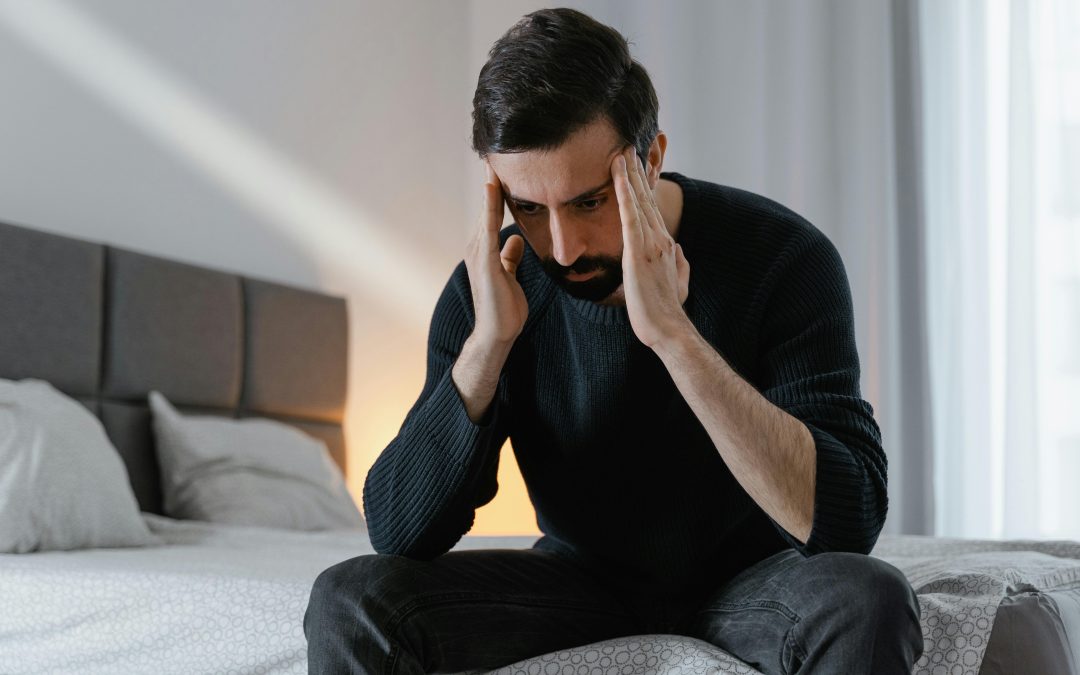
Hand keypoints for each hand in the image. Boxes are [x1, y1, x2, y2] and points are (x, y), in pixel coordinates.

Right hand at [462, 161, 527, 346]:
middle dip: (491, 180)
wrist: (497, 334)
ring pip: (485, 211)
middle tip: (496, 149)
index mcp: (485, 249)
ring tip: (493, 159)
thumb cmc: (504, 309)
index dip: (497, 190)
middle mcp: (477, 247)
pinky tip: (494, 188)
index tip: (503, 165)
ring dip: (490, 186)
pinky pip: (488, 227)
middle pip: (486, 206)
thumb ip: (510, 257)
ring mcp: (478, 253)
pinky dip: (490, 206)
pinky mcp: (485, 262)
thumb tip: (516, 240)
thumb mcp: (510, 275)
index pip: (492, 212)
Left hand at [612, 146, 690, 348]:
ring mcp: (650, 243)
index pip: (651, 210)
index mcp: (664, 246)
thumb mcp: (677, 282)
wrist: (668, 328)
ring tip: (621, 152)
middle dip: (637, 172)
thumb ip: (679, 264)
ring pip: (638, 201)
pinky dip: (625, 192)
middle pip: (646, 198)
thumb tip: (679, 251)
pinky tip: (619, 175)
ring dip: (630, 175)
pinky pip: (629, 215)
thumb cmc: (668, 311)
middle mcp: (660, 239)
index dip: (645, 187)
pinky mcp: (638, 251)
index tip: (638, 168)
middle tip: (628, 147)